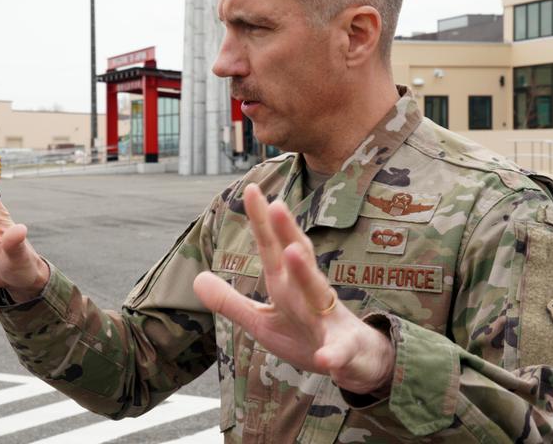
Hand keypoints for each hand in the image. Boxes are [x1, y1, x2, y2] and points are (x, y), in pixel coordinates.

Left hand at [192, 184, 394, 395]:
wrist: (355, 363)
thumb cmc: (306, 335)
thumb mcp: (262, 321)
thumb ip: (231, 302)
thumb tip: (197, 278)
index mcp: (287, 285)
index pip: (272, 247)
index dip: (261, 221)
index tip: (251, 190)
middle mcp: (309, 293)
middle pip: (298, 257)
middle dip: (288, 232)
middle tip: (276, 205)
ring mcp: (328, 320)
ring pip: (318, 292)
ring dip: (305, 273)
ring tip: (292, 253)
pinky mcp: (344, 349)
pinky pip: (339, 352)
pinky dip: (333, 354)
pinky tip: (325, 358)